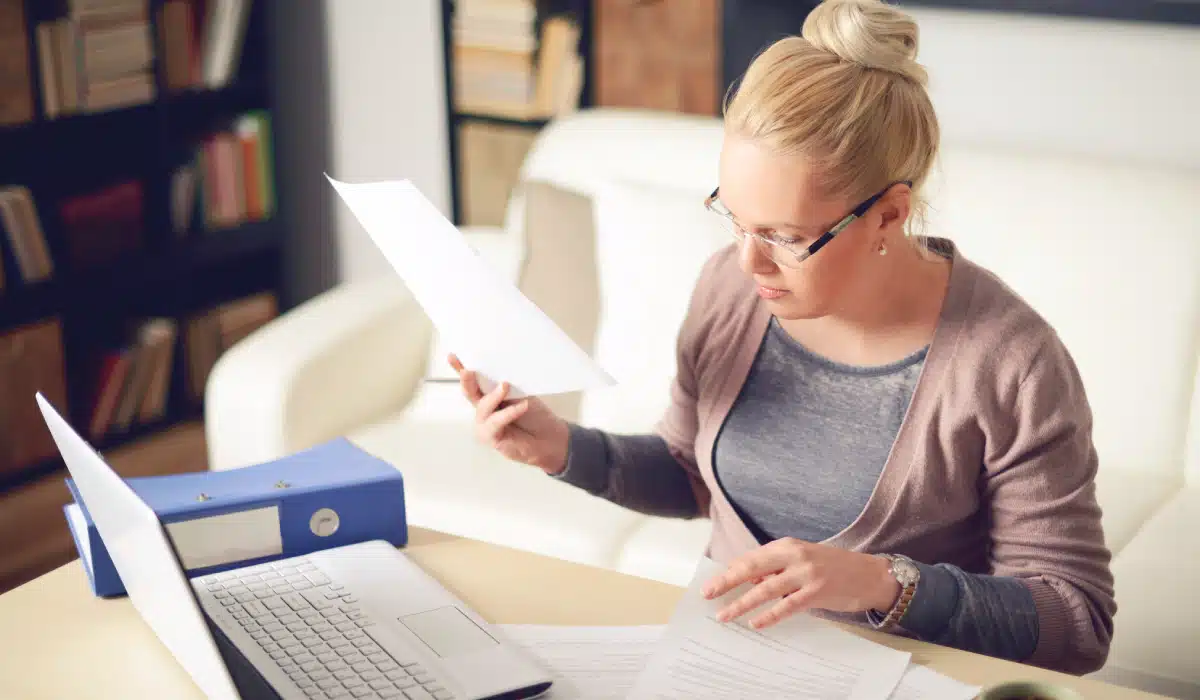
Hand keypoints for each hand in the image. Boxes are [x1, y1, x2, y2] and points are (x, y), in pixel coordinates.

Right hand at [448, 354, 570, 473]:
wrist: (548, 437)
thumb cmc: (535, 414)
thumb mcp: (521, 393)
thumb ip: (506, 384)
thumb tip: (499, 371)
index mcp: (488, 393)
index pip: (473, 379)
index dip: (460, 368)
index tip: (452, 356)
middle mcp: (483, 408)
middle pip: (470, 392)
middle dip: (467, 381)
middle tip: (468, 371)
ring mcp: (485, 423)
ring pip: (483, 407)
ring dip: (493, 396)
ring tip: (505, 385)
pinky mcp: (491, 437)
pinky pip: (496, 422)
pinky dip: (508, 413)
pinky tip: (522, 406)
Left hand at [701, 538, 901, 629]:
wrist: (870, 574)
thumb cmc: (832, 567)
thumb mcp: (801, 559)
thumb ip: (776, 568)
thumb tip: (748, 580)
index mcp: (787, 545)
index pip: (751, 557)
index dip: (730, 571)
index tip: (712, 583)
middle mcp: (795, 555)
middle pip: (752, 568)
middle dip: (727, 581)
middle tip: (707, 594)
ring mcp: (806, 574)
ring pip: (765, 589)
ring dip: (742, 603)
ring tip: (725, 615)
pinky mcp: (817, 592)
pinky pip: (787, 606)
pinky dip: (769, 615)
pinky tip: (756, 623)